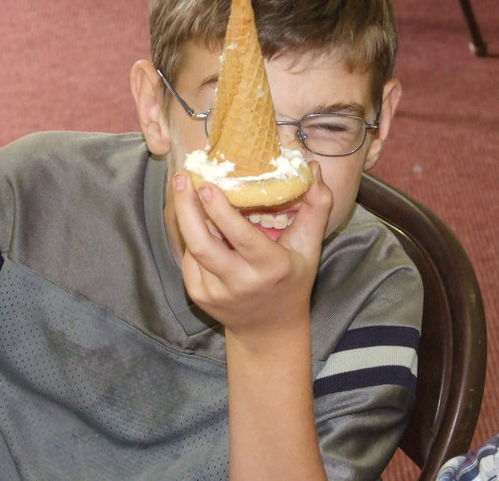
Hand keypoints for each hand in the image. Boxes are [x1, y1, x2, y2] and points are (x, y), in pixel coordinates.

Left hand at [172, 162, 332, 347]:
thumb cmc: (291, 281)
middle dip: (187, 209)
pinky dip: (192, 239)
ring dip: (187, 218)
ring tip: (185, 190)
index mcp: (271, 267)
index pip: (241, 238)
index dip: (221, 212)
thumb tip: (314, 169)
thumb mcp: (309, 247)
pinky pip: (189, 260)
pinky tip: (198, 225)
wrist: (268, 330)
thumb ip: (316, 208)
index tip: (207, 185)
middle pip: (203, 244)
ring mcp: (216, 292)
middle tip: (183, 178)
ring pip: (193, 249)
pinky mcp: (200, 296)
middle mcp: (241, 282)